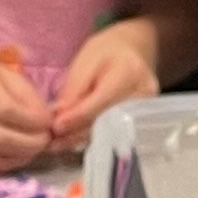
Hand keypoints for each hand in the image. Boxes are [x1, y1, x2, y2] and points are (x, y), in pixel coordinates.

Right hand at [0, 54, 52, 176]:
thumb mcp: (2, 74)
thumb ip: (26, 96)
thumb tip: (47, 121)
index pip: (8, 112)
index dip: (33, 122)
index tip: (47, 124)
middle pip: (3, 141)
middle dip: (32, 145)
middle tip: (44, 141)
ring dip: (21, 158)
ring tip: (30, 148)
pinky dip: (5, 167)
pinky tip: (12, 156)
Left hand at [51, 22, 160, 147]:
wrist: (130, 53)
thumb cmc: (106, 53)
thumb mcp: (85, 61)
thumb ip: (73, 90)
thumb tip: (58, 119)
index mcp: (129, 72)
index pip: (102, 101)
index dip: (78, 116)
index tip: (56, 127)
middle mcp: (143, 95)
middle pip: (106, 121)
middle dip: (76, 132)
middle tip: (52, 142)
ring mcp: (146, 111)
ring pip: (108, 132)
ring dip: (80, 139)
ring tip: (57, 144)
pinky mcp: (142, 122)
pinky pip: (112, 134)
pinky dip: (90, 138)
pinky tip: (71, 141)